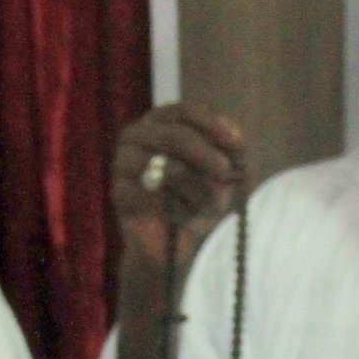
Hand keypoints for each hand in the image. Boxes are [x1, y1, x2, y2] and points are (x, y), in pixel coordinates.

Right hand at [111, 104, 245, 297]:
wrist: (171, 245)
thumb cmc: (197, 200)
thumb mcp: (220, 173)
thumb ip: (228, 153)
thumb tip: (236, 141)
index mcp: (160, 122)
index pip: (185, 112)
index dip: (213, 125)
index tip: (238, 143)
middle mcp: (136, 135)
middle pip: (176, 136)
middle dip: (207, 155)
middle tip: (226, 173)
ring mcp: (123, 162)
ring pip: (169, 168)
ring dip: (196, 189)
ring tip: (205, 205)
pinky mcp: (120, 193)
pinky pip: (156, 196)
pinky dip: (178, 207)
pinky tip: (182, 216)